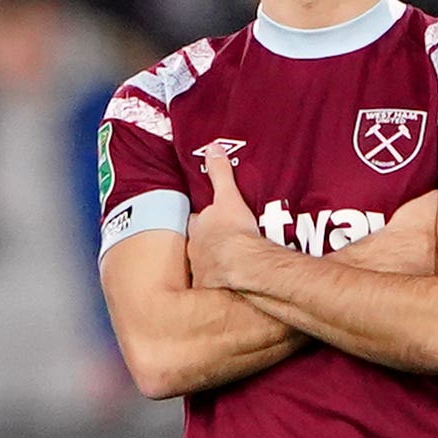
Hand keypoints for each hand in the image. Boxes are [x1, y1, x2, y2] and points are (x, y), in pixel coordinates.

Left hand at [186, 147, 283, 292]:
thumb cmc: (235, 231)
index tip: (209, 220)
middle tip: (220, 244)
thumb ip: (220, 173)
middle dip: (206, 244)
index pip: (196, 221)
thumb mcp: (229, 197)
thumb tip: (212, 147)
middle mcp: (195, 250)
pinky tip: (232, 286)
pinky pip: (215, 286)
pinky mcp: (212, 289)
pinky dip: (221, 285)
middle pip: (197, 244)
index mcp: (199, 228)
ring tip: (229, 266)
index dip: (202, 220)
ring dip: (213, 265)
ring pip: (204, 266)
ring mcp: (201, 271)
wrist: (242, 266)